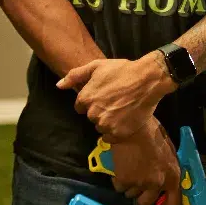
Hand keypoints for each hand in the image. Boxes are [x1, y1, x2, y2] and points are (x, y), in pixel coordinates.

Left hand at [57, 53, 175, 141]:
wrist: (147, 80)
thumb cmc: (121, 70)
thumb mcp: (96, 66)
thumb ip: (74, 76)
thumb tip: (58, 86)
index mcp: (85, 98)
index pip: (81, 107)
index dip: (92, 101)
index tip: (104, 96)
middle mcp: (93, 114)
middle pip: (91, 117)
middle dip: (100, 111)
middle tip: (115, 101)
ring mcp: (106, 124)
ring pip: (101, 127)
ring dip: (108, 121)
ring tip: (122, 109)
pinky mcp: (119, 133)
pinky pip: (111, 137)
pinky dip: (116, 131)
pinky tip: (125, 119)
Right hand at [105, 118, 183, 204]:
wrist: (132, 126)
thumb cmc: (152, 132)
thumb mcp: (169, 152)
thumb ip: (168, 168)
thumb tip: (164, 178)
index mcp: (172, 176)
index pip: (173, 204)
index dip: (165, 203)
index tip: (159, 200)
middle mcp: (157, 184)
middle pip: (146, 204)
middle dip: (142, 197)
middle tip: (138, 187)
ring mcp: (139, 184)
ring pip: (131, 195)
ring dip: (129, 187)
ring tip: (129, 172)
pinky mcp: (124, 180)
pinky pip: (119, 187)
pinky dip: (118, 180)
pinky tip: (120, 168)